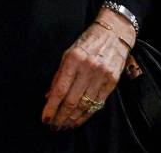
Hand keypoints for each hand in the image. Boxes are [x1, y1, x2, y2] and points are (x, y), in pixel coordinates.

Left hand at [41, 10, 133, 129]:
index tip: (45, 118)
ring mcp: (102, 76)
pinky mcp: (112, 82)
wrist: (114, 33)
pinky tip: (78, 120)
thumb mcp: (69, 53)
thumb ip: (59, 75)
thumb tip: (49, 96)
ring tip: (64, 126)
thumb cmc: (88, 42)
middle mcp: (88, 68)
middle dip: (61, 116)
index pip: (60, 89)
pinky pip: (98, 104)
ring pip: (85, 105)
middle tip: (53, 126)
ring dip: (73, 119)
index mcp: (74, 59)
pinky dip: (87, 115)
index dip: (52, 106)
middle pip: (72, 100)